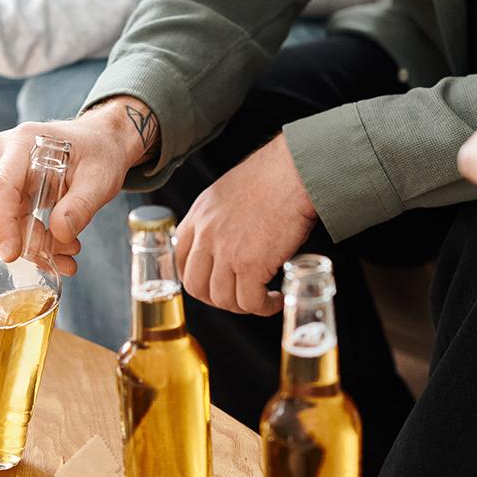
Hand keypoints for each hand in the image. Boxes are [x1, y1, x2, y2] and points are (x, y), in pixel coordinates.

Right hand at [0, 97, 158, 274]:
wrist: (101, 142)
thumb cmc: (101, 151)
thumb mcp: (100, 178)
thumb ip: (81, 206)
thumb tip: (60, 234)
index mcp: (24, 143)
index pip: (1, 188)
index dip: (2, 224)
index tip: (12, 254)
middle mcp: (6, 155)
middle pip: (4, 210)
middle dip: (32, 240)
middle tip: (68, 253)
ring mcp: (5, 173)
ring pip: (11, 221)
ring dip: (38, 243)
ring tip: (71, 249)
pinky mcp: (12, 190)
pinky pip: (17, 222)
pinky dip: (38, 239)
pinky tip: (62, 248)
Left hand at [176, 135, 316, 315]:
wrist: (296, 170)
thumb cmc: (275, 176)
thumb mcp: (230, 193)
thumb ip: (220, 218)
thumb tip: (232, 241)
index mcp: (199, 215)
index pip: (179, 258)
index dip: (196, 277)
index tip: (212, 283)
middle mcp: (206, 234)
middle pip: (195, 285)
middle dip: (216, 298)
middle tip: (238, 297)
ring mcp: (225, 251)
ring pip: (222, 298)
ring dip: (242, 305)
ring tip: (262, 298)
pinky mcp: (250, 264)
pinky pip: (250, 301)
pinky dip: (263, 307)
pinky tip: (275, 300)